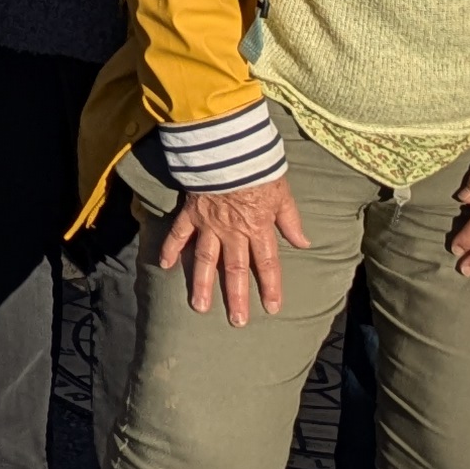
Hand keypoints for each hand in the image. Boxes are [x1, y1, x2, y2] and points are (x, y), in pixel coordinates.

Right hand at [155, 172, 303, 323]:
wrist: (228, 147)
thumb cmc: (258, 168)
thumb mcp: (282, 193)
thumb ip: (290, 220)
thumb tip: (305, 243)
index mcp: (258, 228)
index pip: (266, 264)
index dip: (270, 287)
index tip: (272, 308)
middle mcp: (233, 232)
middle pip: (235, 269)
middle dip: (237, 297)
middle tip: (236, 321)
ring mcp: (209, 224)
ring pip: (206, 260)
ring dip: (203, 284)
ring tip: (199, 307)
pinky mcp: (191, 213)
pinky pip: (179, 234)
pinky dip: (171, 249)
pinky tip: (165, 266)